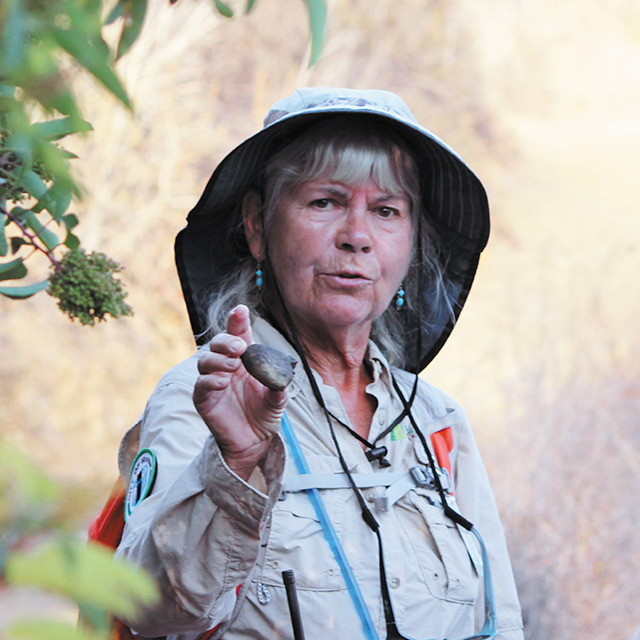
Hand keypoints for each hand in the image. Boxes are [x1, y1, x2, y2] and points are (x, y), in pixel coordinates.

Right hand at [193, 305, 286, 480]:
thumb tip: (280, 376)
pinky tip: (223, 382)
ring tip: (233, 366)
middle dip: (227, 341)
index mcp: (245, 360)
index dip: (237, 321)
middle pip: (217, 343)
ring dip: (218, 359)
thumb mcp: (278, 400)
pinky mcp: (204, 399)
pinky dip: (211, 380)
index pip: (238, 335)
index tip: (241, 310)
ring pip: (205, 360)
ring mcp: (213, 382)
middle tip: (240, 348)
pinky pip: (201, 385)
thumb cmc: (264, 415)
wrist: (254, 442)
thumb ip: (278, 386)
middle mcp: (227, 366)